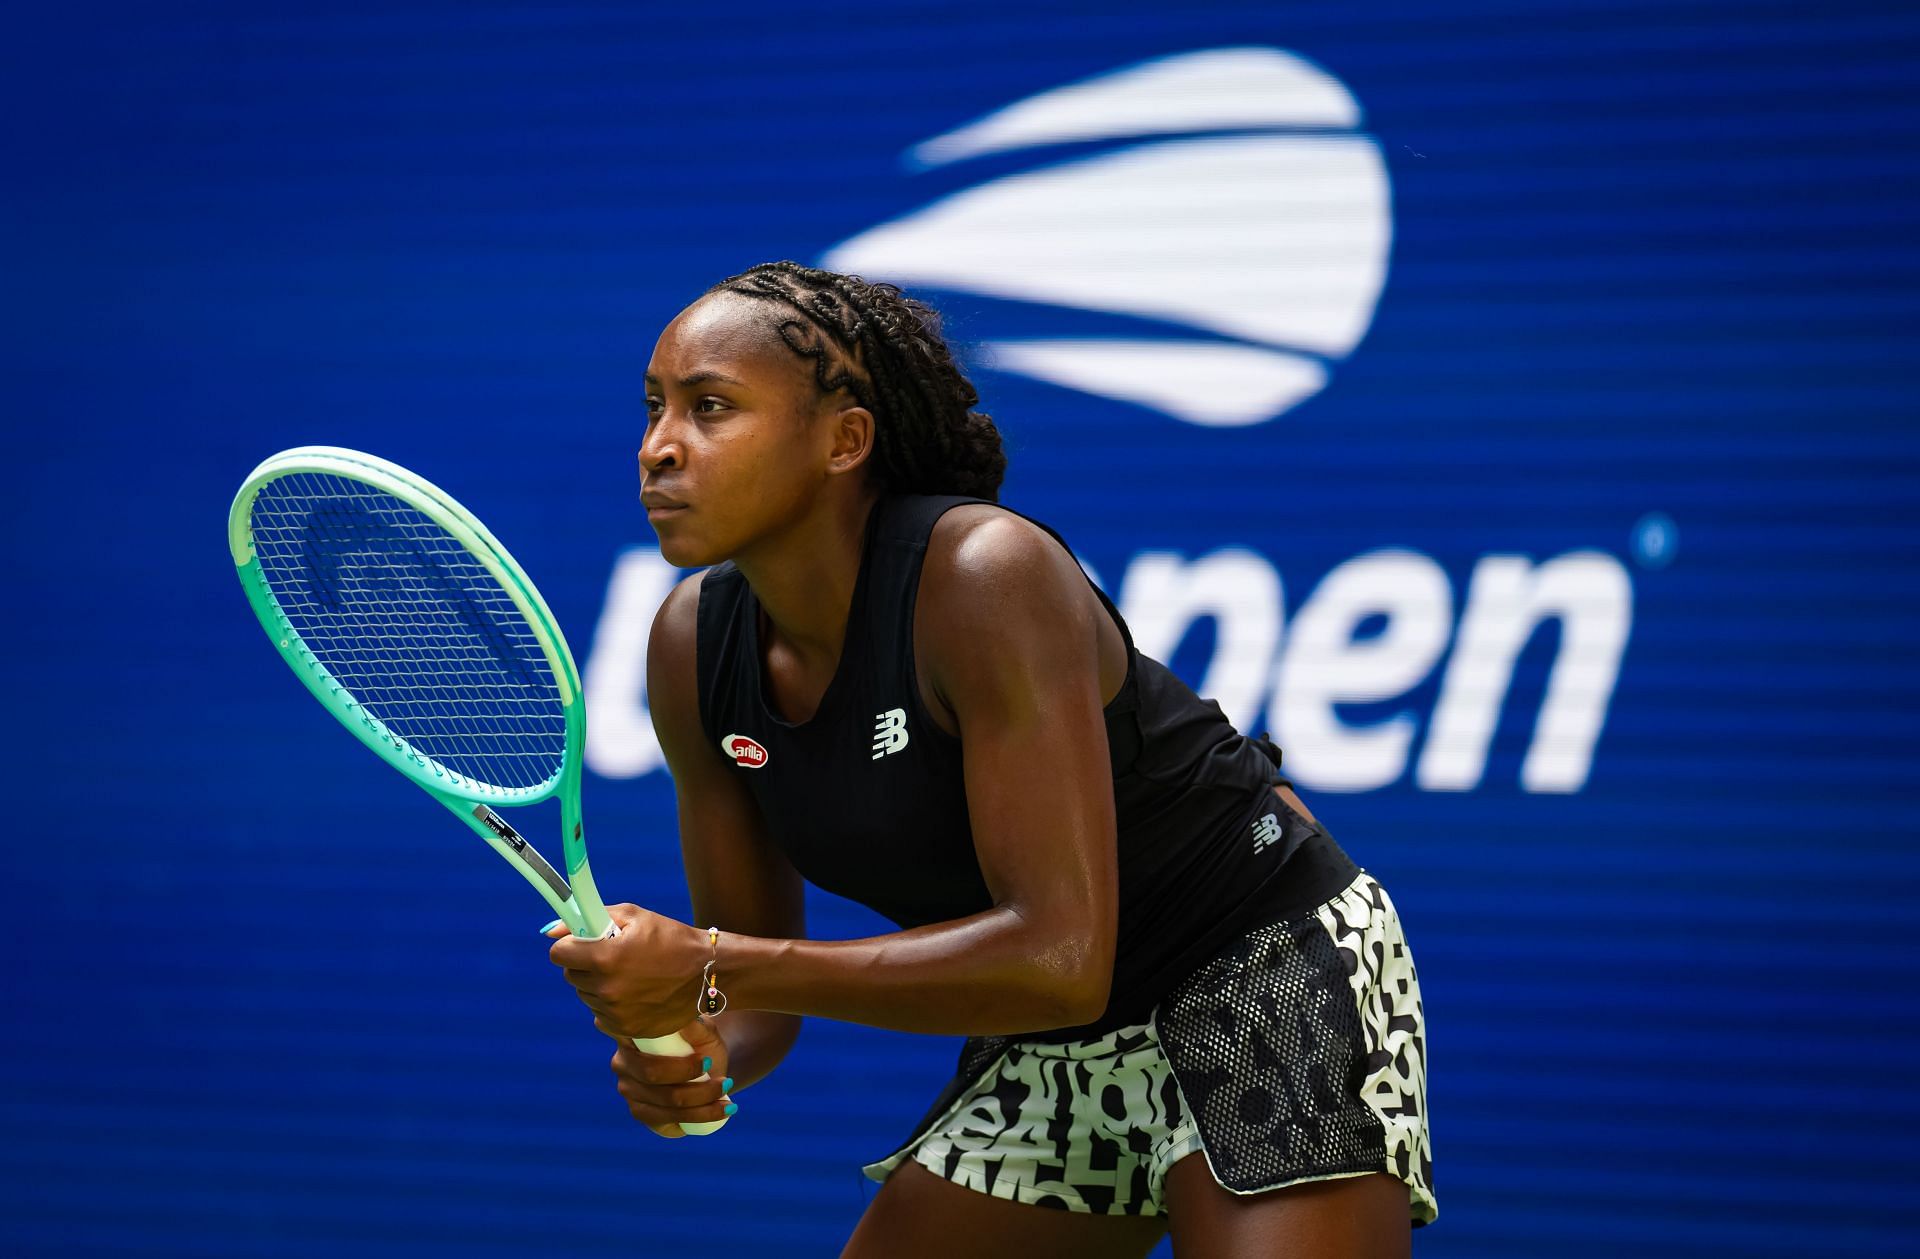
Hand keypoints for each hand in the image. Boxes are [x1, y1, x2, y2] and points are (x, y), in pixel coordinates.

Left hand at [546, 904, 708, 1040]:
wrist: (706, 973)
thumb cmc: (670, 938)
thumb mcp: (633, 916)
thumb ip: (590, 918)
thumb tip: (550, 931)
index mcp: (605, 957)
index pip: (558, 954)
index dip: (570, 945)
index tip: (584, 942)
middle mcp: (606, 988)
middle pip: (570, 976)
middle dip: (585, 964)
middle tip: (613, 956)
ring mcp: (615, 1012)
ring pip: (586, 995)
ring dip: (598, 985)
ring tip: (629, 974)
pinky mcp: (625, 1029)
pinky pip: (601, 1014)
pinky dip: (611, 1004)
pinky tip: (635, 993)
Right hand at [607, 1017, 735, 1137]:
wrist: (706, 1065)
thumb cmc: (700, 1042)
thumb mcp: (703, 1030)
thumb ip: (694, 1025)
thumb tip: (687, 1022)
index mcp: (629, 1034)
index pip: (644, 1053)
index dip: (677, 1063)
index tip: (708, 1063)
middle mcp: (621, 1064)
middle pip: (654, 1079)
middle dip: (694, 1085)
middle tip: (725, 1082)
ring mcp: (628, 1092)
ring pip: (665, 1106)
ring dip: (703, 1106)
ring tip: (729, 1100)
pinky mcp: (640, 1113)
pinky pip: (667, 1122)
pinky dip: (698, 1119)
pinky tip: (719, 1113)